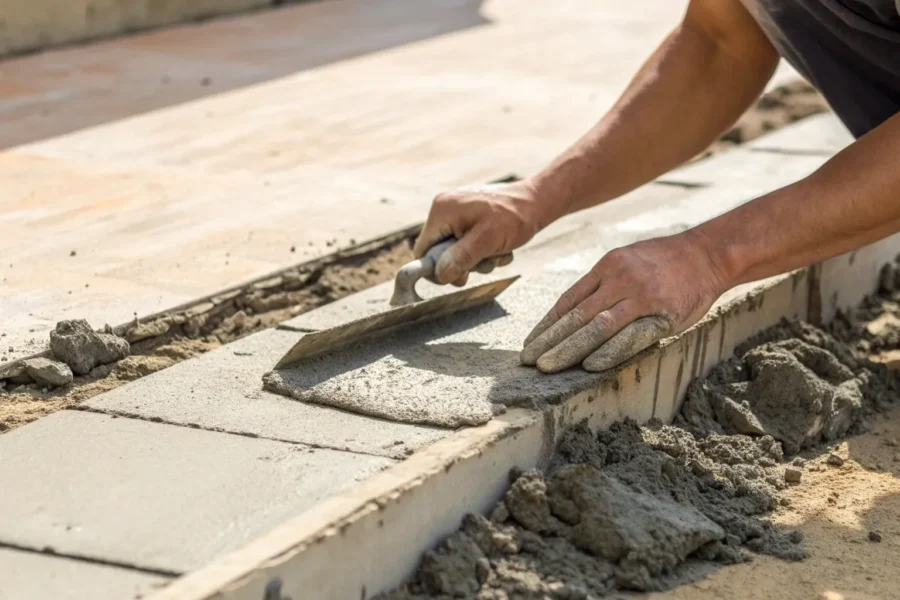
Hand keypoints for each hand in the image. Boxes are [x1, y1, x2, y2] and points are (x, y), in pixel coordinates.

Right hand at [413, 180, 546, 285]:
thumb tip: (441, 275)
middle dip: (464, 263)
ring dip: (477, 259)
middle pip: (440, 252)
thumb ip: (462, 257)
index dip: (436, 268)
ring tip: (497, 251)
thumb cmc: (515, 216)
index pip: (423, 249)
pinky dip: (484, 250)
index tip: (459, 276)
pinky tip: (501, 245)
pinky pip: (468, 243)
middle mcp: (445, 209)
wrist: (538, 201)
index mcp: (442, 210)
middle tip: (485, 261)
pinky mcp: (470, 218)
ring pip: (457, 251)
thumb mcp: (488, 240)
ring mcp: (458, 213)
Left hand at [520, 230, 726, 372]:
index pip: (568, 302)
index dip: (547, 326)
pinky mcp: (662, 314)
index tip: (530, 344)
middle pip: (576, 316)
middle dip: (549, 342)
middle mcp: (618, 280)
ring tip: (548, 368)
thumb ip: (602, 285)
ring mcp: (640, 297)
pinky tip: (589, 365)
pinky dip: (609, 351)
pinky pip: (630, 336)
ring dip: (568, 350)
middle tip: (528, 362)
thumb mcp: (627, 262)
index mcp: (606, 268)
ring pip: (596, 327)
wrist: (709, 253)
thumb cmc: (665, 262)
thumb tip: (573, 311)